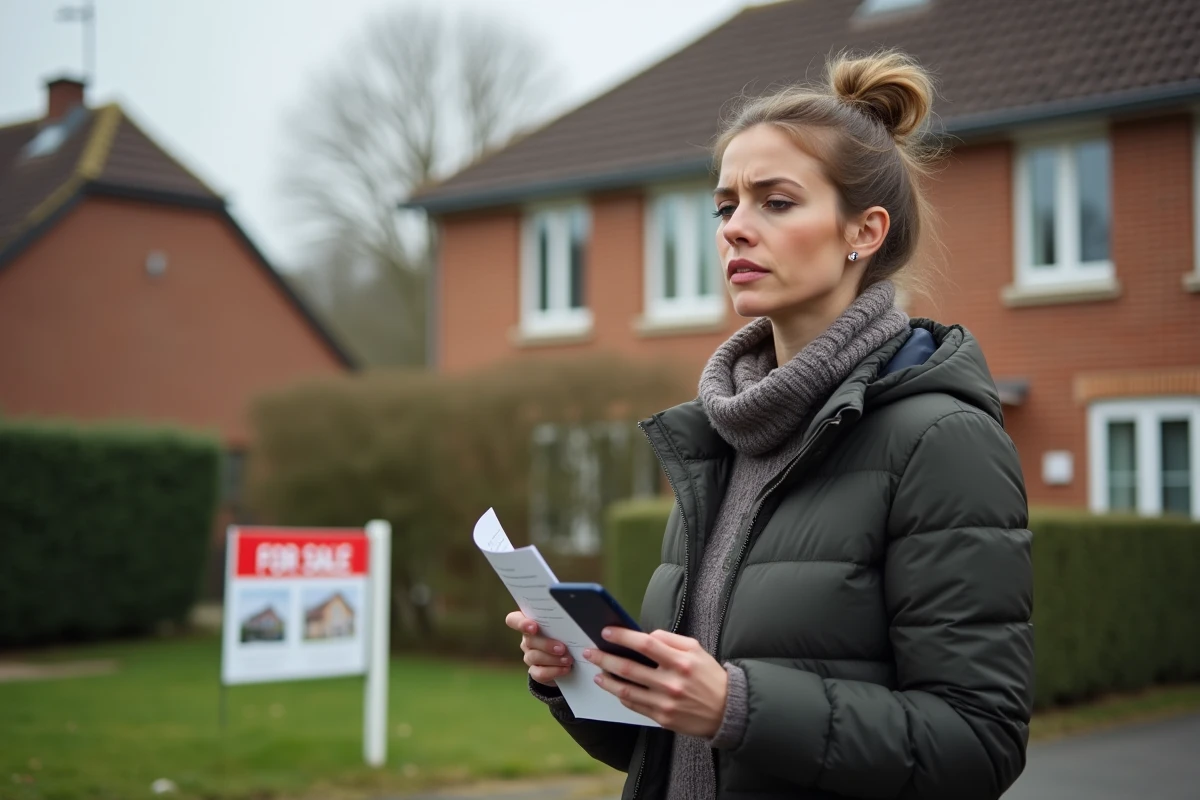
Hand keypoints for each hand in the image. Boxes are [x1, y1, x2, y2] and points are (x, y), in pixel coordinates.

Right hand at [505, 610, 572, 687]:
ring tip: (568, 659)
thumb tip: (577, 618)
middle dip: (546, 644)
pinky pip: (539, 673)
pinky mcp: (535, 672)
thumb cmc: (568, 635)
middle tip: (562, 648)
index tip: (534, 627)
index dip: (520, 623)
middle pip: (529, 640)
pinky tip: (566, 669)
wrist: (570, 659)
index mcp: (531, 623)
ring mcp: (529, 656)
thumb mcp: (566, 627)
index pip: (514, 620)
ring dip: (553, 659)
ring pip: (534, 657)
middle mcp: (527, 639)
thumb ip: (565, 622)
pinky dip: (554, 671)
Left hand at [584, 628, 727, 737]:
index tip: (606, 632)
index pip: (645, 644)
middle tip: (590, 653)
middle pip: (629, 668)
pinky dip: (621, 696)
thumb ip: (670, 639)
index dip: (623, 637)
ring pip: (626, 691)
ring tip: (597, 672)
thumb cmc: (709, 676)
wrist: (727, 710)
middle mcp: (671, 683)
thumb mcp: (696, 649)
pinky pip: (634, 706)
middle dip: (605, 658)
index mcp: (680, 661)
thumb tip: (644, 635)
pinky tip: (613, 688)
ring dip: (607, 681)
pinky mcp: (662, 719)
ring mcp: (665, 703)